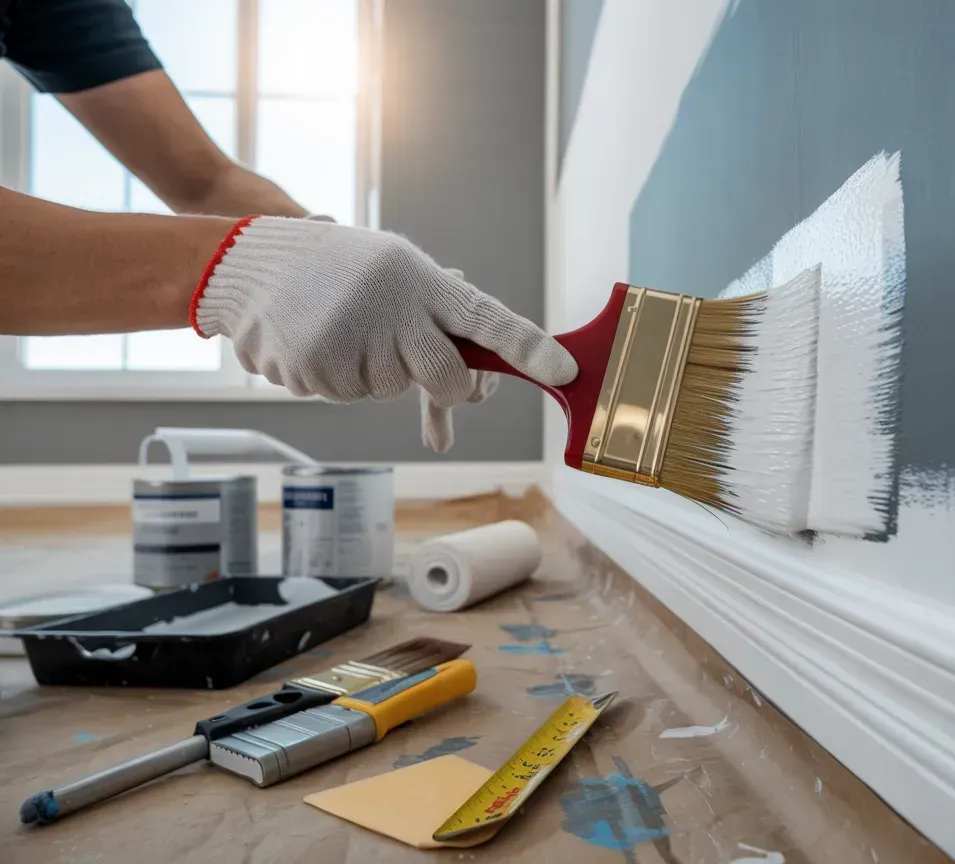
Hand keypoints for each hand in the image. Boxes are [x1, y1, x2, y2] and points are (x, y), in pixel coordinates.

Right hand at [190, 216, 575, 437]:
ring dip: (371, 370)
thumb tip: (477, 374)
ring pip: (390, 389)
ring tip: (341, 323)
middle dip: (437, 381)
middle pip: (449, 378)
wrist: (250, 262)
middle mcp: (397, 309)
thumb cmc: (338, 268)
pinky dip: (334, 374)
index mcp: (422, 280)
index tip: (565, 372)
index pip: (489, 318)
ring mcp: (357, 340)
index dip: (529, 348)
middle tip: (403, 348)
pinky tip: (315, 336)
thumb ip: (438, 316)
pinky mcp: (320, 368)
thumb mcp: (394, 272)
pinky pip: (348, 393)